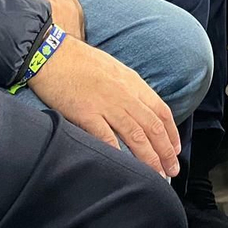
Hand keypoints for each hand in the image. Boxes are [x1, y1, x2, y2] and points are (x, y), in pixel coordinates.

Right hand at [30, 36, 181, 177]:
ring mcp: (106, 104)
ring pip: (136, 135)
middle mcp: (124, 94)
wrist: (52, 53)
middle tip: (171, 170)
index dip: (171, 133)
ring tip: (156, 174)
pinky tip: (125, 166)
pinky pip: (106, 136)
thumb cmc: (79, 61)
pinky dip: (117, 152)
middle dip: (165, 151)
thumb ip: (127, 89)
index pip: (161, 110)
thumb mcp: (113, 69)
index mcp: (132, 82)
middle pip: (152, 126)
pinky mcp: (86, 112)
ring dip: (149, 158)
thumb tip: (138, 108)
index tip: (174, 149)